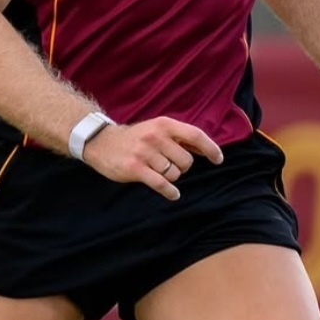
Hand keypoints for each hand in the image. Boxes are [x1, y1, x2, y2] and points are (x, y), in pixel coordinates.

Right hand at [82, 116, 222, 201]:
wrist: (102, 142)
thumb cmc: (135, 137)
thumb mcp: (157, 129)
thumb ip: (181, 138)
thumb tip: (208, 151)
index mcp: (164, 124)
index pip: (195, 135)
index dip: (210, 148)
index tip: (218, 160)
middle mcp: (156, 136)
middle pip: (186, 161)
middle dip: (182, 167)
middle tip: (169, 165)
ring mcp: (145, 153)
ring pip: (174, 173)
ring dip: (170, 177)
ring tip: (157, 171)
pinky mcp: (135, 168)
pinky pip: (161, 184)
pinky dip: (170, 192)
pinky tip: (173, 194)